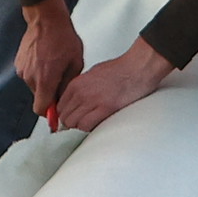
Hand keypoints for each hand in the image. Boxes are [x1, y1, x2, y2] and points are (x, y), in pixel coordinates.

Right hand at [13, 0, 83, 119]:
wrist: (46, 19)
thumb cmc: (63, 38)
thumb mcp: (75, 63)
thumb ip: (68, 85)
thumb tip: (64, 100)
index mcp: (45, 79)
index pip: (41, 109)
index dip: (49, 112)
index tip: (56, 110)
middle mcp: (30, 77)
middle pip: (39, 97)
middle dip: (49, 93)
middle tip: (61, 79)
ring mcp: (22, 70)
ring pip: (34, 85)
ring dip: (43, 81)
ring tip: (54, 65)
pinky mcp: (19, 63)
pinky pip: (29, 74)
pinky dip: (37, 71)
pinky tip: (45, 59)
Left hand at [50, 41, 173, 132]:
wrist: (137, 68)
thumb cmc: (120, 70)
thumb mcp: (92, 74)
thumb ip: (81, 88)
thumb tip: (75, 102)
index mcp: (77, 83)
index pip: (60, 106)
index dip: (65, 115)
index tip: (71, 119)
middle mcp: (81, 92)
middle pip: (64, 117)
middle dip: (71, 123)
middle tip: (80, 124)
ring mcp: (92, 100)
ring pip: (73, 123)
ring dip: (80, 127)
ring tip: (90, 124)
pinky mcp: (105, 108)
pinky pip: (86, 126)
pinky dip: (88, 129)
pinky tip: (96, 125)